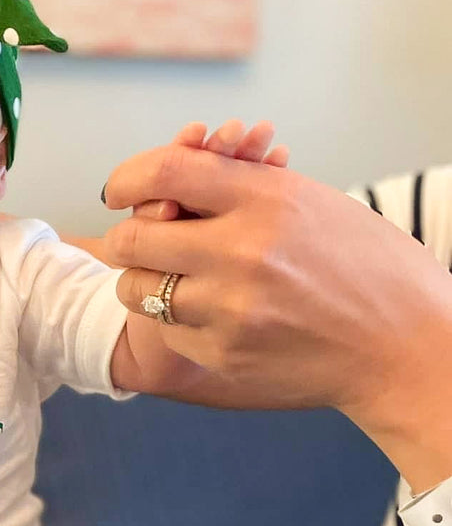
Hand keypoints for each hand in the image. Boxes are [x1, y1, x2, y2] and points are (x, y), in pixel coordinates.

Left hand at [99, 132, 451, 488]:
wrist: (405, 345)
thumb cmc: (363, 264)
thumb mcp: (312, 201)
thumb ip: (238, 184)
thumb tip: (167, 170)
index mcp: (266, 201)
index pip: (163, 172)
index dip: (128, 178)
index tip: (120, 190)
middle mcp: (242, 253)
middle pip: (132, 238)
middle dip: (129, 237)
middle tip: (141, 241)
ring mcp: (230, 310)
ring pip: (137, 291)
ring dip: (144, 282)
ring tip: (173, 278)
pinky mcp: (225, 355)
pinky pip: (168, 331)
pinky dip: (178, 322)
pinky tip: (212, 316)